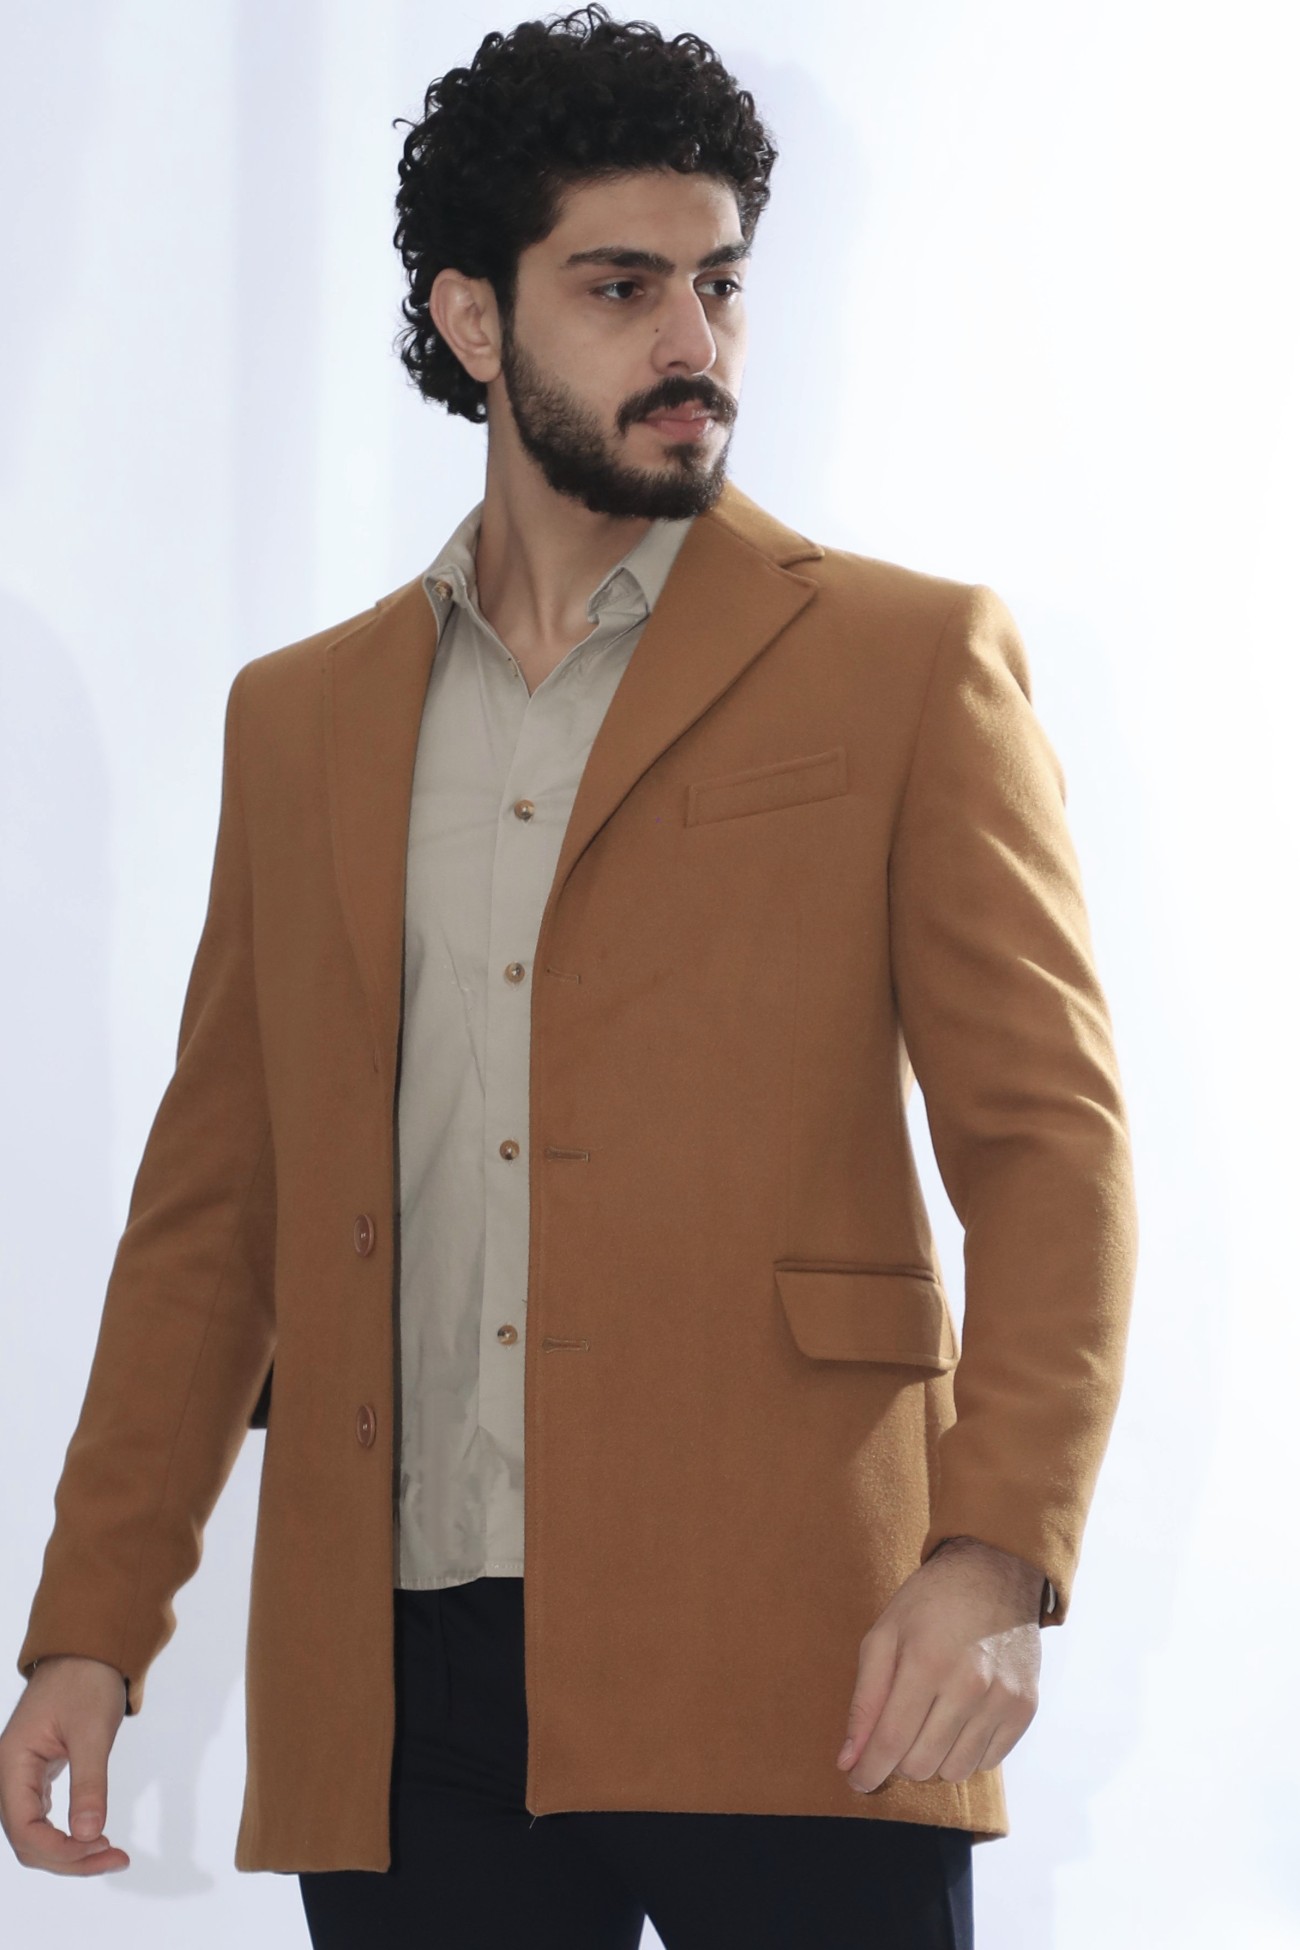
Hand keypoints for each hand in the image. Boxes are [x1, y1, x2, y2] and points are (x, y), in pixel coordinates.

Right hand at [0, 1656, 131, 1873]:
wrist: (87, 1649)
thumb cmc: (87, 1681)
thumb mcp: (93, 1731)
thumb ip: (89, 1784)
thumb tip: (89, 1836)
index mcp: (12, 1765)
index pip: (24, 1830)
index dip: (60, 1850)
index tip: (101, 1848)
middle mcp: (10, 1775)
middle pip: (28, 1840)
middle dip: (69, 1857)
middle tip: (116, 1857)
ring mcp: (21, 1776)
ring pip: (35, 1832)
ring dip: (69, 1850)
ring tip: (109, 1852)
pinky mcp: (37, 1774)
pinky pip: (43, 1817)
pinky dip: (66, 1833)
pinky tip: (90, 1837)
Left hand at [836, 1537, 1042, 1792]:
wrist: (995, 1571)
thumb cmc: (929, 1602)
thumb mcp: (884, 1635)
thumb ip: (865, 1700)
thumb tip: (848, 1761)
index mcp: (925, 1662)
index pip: (891, 1742)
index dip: (868, 1770)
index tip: (857, 1781)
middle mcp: (969, 1685)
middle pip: (922, 1765)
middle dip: (898, 1760)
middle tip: (894, 1735)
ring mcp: (1001, 1699)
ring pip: (955, 1771)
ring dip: (933, 1757)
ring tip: (928, 1720)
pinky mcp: (1025, 1708)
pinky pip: (987, 1762)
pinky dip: (965, 1751)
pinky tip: (958, 1719)